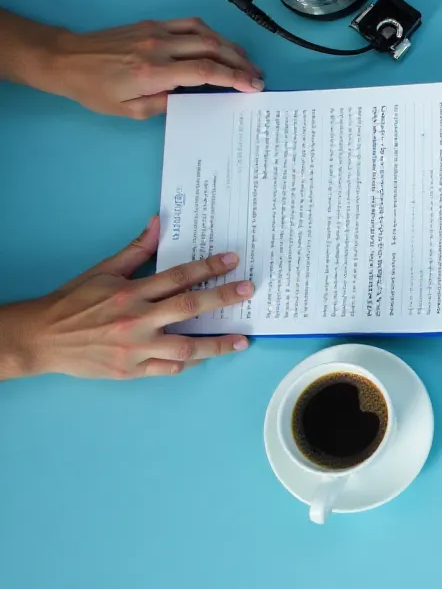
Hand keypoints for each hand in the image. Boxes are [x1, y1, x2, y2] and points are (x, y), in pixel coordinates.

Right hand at [0, 216, 251, 380]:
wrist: (42, 338)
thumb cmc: (73, 302)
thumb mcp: (103, 270)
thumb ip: (136, 250)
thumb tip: (158, 223)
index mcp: (130, 292)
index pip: (177, 276)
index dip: (208, 267)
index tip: (232, 260)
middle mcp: (135, 320)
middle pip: (188, 308)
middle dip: (222, 298)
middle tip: (248, 291)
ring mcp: (134, 348)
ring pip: (185, 347)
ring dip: (217, 344)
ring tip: (241, 340)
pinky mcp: (130, 370)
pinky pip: (168, 368)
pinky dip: (188, 363)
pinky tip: (205, 357)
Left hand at [12, 14, 261, 118]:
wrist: (65, 60)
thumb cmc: (94, 90)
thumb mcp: (128, 111)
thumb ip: (164, 104)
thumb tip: (193, 98)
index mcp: (153, 72)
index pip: (205, 71)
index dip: (234, 78)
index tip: (253, 86)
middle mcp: (158, 47)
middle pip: (212, 48)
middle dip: (240, 62)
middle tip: (257, 76)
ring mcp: (156, 32)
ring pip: (205, 33)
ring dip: (230, 46)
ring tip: (245, 61)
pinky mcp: (152, 25)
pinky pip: (189, 24)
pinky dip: (210, 34)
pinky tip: (220, 45)